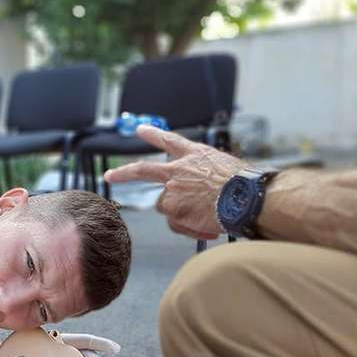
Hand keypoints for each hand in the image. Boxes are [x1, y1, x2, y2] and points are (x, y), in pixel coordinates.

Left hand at [104, 125, 248, 239]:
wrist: (246, 197)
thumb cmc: (244, 185)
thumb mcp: (225, 169)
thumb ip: (204, 176)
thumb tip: (200, 194)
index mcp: (194, 154)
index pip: (168, 140)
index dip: (153, 134)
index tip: (140, 130)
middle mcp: (177, 169)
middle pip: (143, 170)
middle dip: (123, 173)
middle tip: (110, 176)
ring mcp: (171, 188)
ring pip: (166, 206)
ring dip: (180, 213)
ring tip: (206, 216)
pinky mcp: (172, 207)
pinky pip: (176, 223)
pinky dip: (188, 227)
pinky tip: (206, 225)